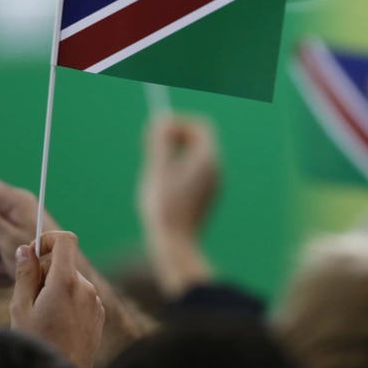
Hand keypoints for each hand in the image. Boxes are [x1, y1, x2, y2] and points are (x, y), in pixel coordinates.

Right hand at [10, 232, 104, 367]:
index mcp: (65, 281)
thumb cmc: (39, 341)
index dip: (48, 239)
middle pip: (64, 263)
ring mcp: (95, 300)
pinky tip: (59, 323)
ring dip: (57, 288)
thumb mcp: (21, 307)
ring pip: (71, 281)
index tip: (34, 253)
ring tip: (45, 315)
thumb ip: (25, 274)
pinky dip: (69, 301)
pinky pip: (81, 295)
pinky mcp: (99, 312)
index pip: (66, 240)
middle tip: (31, 297)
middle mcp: (85, 287)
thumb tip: (25, 249)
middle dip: (46, 272)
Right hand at [138, 116, 219, 239]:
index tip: (158, 128)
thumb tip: (161, 121)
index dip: (179, 123)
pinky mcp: (207, 197)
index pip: (201, 127)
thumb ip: (160, 143)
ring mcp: (214, 184)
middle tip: (150, 142)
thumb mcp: (157, 170)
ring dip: (175, 152)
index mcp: (207, 159)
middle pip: (200, 140)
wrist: (176, 246)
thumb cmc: (164, 207)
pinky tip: (162, 186)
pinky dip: (179, 168)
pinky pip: (195, 173)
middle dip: (176, 136)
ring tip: (153, 169)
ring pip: (196, 157)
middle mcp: (216, 169)